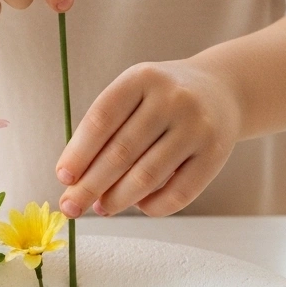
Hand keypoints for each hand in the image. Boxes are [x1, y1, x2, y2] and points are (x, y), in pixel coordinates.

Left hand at [55, 59, 242, 217]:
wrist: (222, 90)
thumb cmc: (164, 100)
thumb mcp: (135, 95)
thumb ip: (107, 129)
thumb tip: (75, 181)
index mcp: (142, 78)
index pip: (101, 120)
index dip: (78, 153)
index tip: (63, 178)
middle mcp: (172, 99)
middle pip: (121, 152)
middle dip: (91, 185)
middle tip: (71, 206)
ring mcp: (196, 127)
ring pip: (147, 176)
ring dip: (118, 199)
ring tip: (102, 208)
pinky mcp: (215, 154)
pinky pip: (179, 193)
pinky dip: (153, 206)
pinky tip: (139, 205)